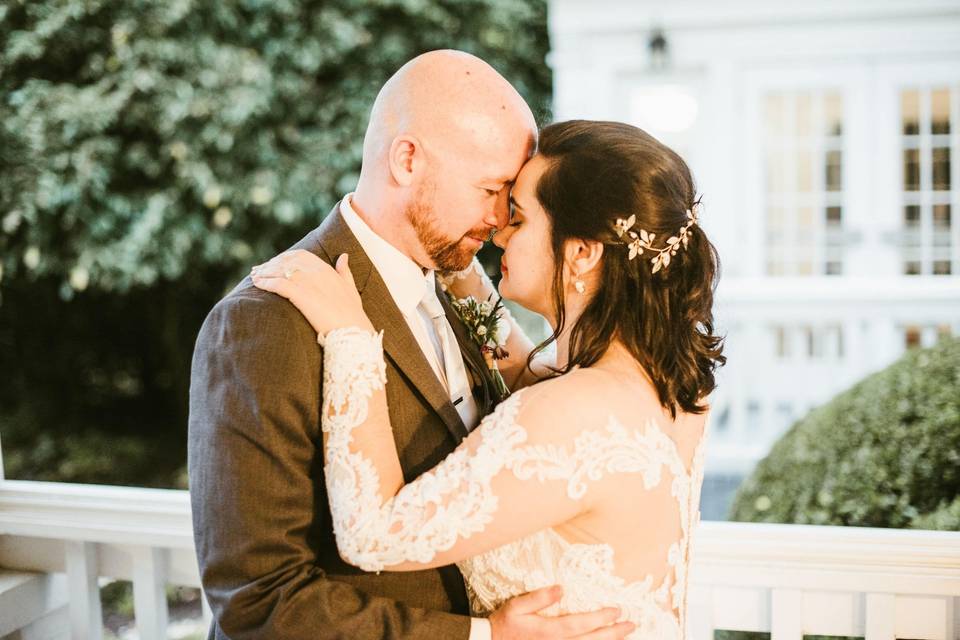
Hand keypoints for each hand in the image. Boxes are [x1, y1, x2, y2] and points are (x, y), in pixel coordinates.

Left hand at [250, 250, 372, 337]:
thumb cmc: (352, 313)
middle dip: (270, 264)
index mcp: (326, 269)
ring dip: (264, 272)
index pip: (300, 255)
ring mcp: (307, 282)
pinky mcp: (300, 295)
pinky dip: (265, 282)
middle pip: (286, 261)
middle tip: (258, 270)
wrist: (352, 329)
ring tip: (253, 276)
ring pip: (279, 271)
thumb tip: (343, 256)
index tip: (275, 262)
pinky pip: (278, 284)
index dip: (285, 257)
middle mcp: (315, 272)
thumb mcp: (350, 288)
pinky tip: (257, 284)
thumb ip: (345, 271)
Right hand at [488, 586, 634, 638]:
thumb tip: (561, 587)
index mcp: (550, 632)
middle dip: (614, 633)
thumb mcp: (516, 606)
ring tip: (624, 635)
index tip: (617, 610)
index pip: (582, 624)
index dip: (602, 618)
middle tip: (631, 624)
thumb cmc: (505, 625)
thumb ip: (539, 597)